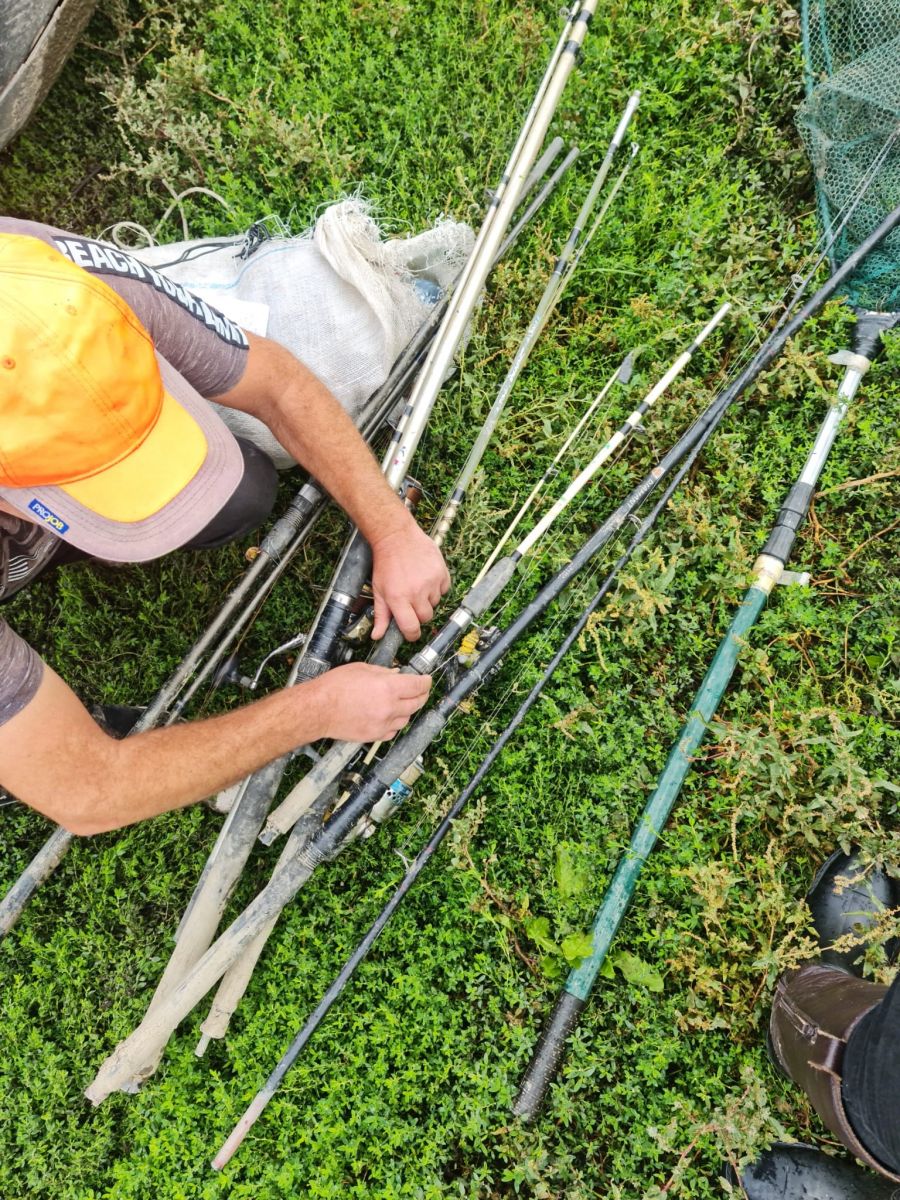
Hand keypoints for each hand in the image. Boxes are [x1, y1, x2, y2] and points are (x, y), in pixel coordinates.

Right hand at [305, 663, 431, 742]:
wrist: (318, 710)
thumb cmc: (334, 687)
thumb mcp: (361, 669)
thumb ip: (383, 672)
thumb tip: (397, 675)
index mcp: (388, 688)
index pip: (418, 686)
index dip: (426, 682)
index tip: (427, 680)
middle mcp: (389, 708)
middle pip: (417, 703)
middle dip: (421, 695)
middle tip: (420, 690)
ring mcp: (383, 724)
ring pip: (406, 719)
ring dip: (407, 710)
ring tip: (401, 702)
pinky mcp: (374, 736)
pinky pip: (393, 731)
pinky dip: (395, 723)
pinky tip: (389, 716)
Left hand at [370, 519, 450, 640]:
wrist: (396, 536)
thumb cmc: (386, 563)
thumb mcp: (379, 590)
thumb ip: (380, 615)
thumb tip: (377, 636)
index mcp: (398, 599)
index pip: (411, 628)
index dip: (411, 634)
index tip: (411, 632)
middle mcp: (416, 592)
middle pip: (426, 617)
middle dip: (419, 613)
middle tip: (411, 601)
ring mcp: (431, 582)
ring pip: (435, 603)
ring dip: (428, 599)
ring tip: (417, 584)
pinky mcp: (442, 573)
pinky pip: (444, 589)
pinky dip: (437, 587)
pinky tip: (426, 577)